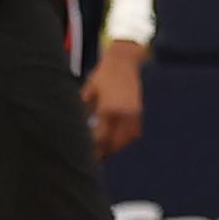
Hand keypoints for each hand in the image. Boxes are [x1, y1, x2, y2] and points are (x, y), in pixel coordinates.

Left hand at [84, 39, 148, 153]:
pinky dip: (126, 139)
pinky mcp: (139, 111)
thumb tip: (79, 129)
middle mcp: (123, 114)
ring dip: (116, 147)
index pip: (101, 137)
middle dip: (105, 151)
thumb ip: (85, 111)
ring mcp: (134, 113)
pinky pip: (134, 132)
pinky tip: (118, 141)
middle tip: (95, 157)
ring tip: (106, 151)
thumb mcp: (89, 91)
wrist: (124, 61)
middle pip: (115, 142)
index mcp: (108, 109)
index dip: (95, 149)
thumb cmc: (103, 75)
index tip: (87, 154)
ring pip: (126, 139)